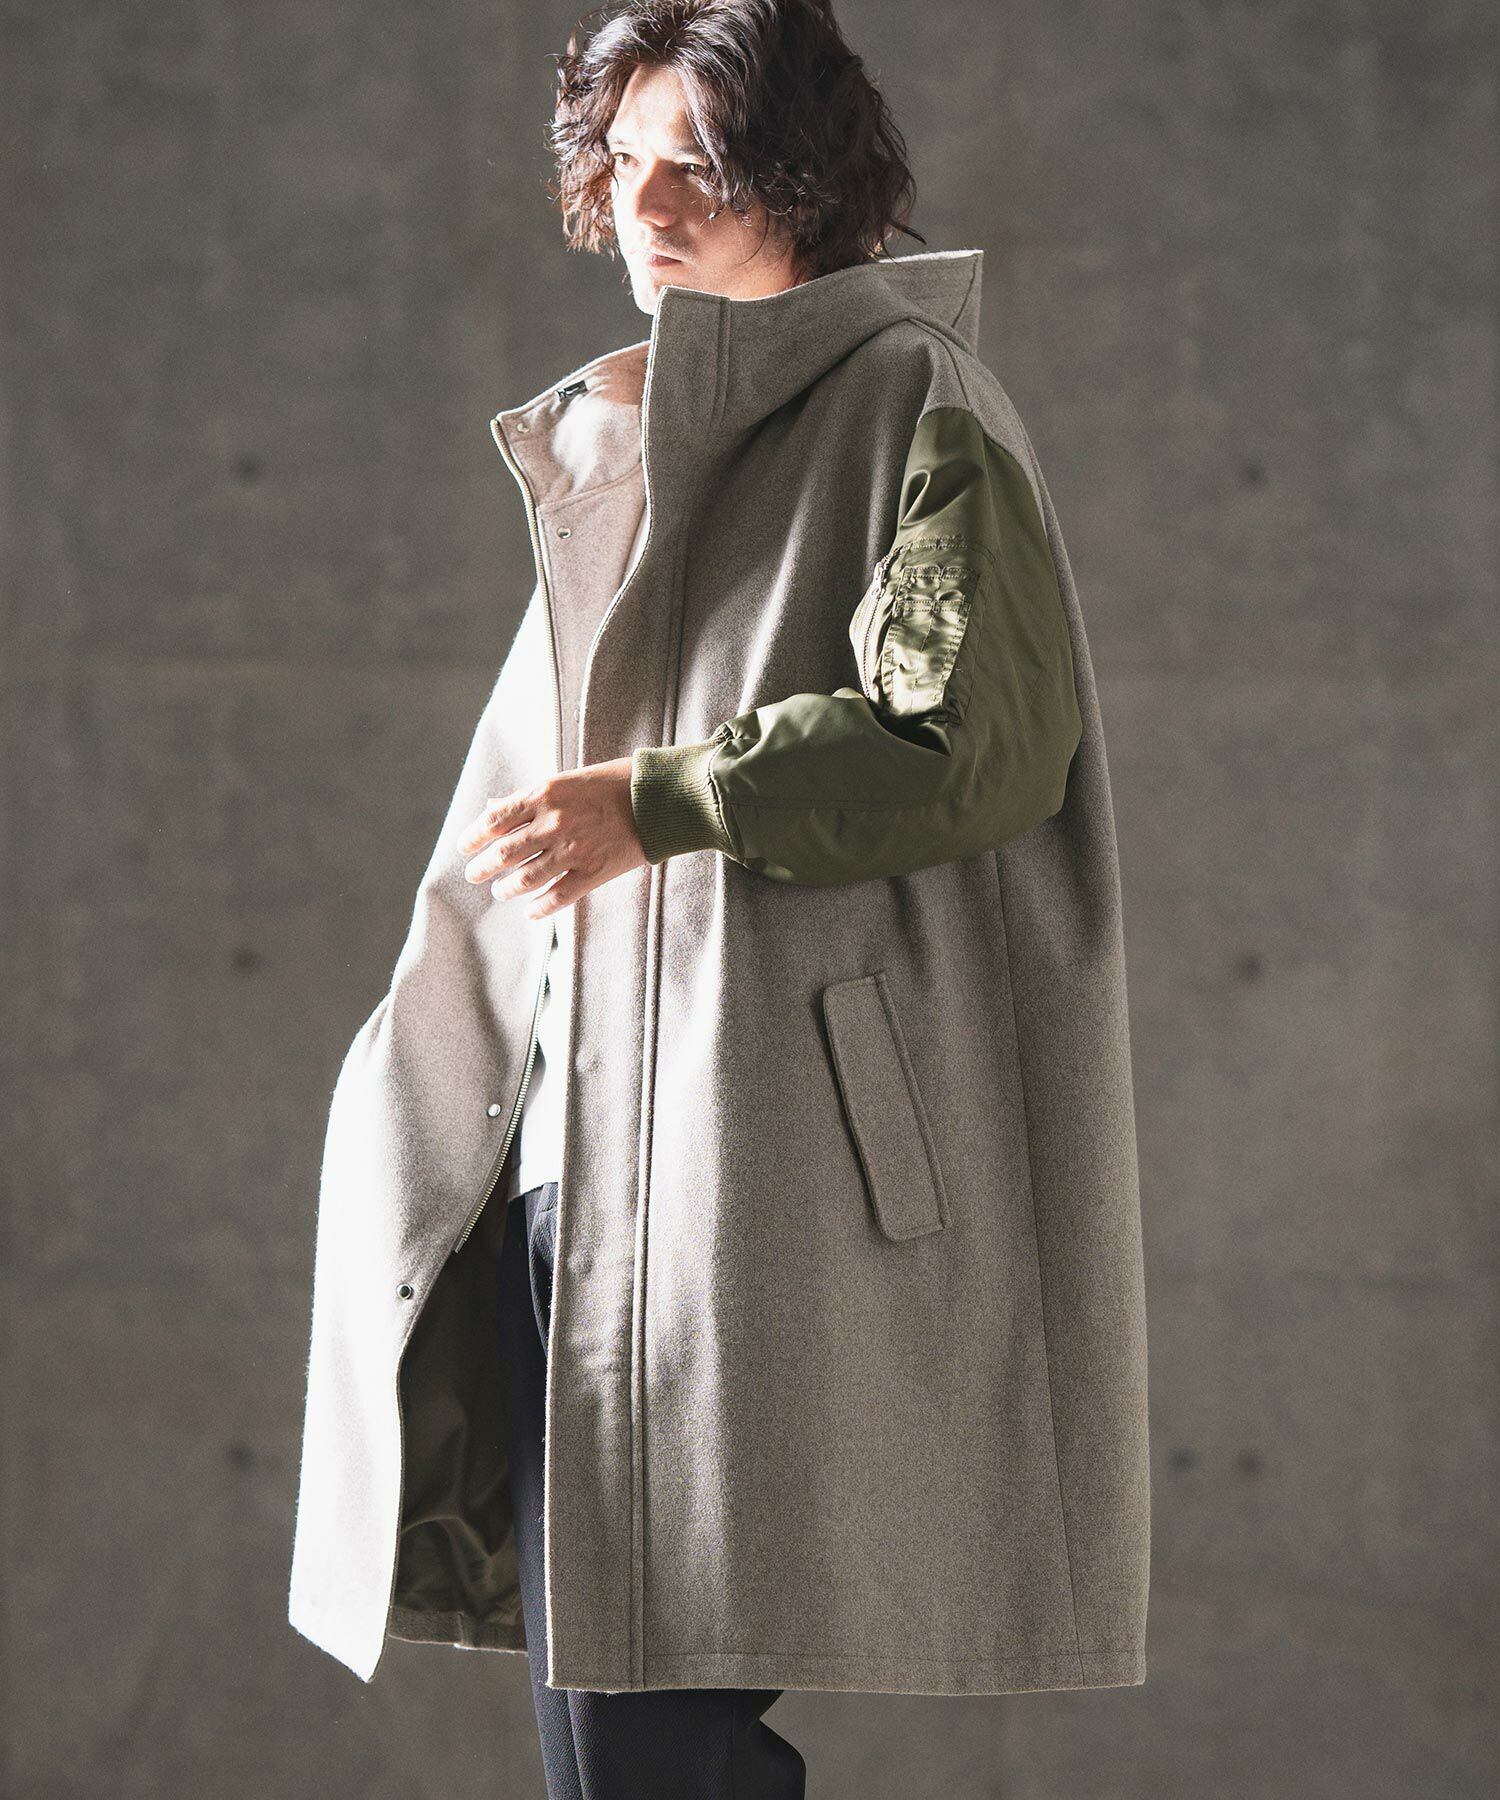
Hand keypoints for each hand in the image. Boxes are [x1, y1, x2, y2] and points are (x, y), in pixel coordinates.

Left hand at [457, 757, 645, 918]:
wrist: (659, 798)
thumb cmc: (614, 783)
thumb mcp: (567, 780)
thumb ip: (529, 798)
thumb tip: (493, 807)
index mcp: (545, 794)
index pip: (495, 819)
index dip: (473, 836)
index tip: (464, 846)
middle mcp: (553, 823)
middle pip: (504, 853)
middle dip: (482, 868)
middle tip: (474, 874)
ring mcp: (573, 850)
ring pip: (525, 878)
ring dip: (506, 889)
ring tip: (500, 892)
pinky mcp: (593, 872)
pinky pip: (556, 897)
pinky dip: (539, 908)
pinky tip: (530, 912)